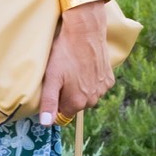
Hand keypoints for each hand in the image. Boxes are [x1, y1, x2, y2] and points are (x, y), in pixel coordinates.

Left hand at [39, 2, 113, 125]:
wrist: (86, 31)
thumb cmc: (64, 53)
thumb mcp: (52, 78)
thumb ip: (49, 102)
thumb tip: (46, 124)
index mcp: (77, 102)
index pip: (63, 113)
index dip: (56, 102)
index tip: (53, 86)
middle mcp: (93, 99)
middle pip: (75, 104)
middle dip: (68, 94)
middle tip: (62, 75)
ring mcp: (103, 89)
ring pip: (87, 95)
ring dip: (80, 87)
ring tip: (73, 69)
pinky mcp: (109, 78)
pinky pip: (97, 85)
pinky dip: (91, 79)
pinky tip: (85, 66)